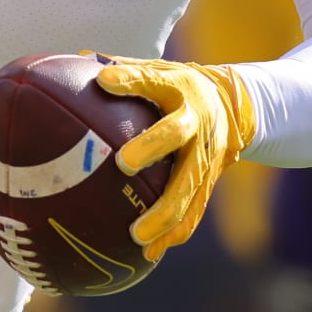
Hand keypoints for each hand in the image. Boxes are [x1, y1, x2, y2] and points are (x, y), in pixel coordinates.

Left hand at [93, 57, 255, 260]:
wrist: (235, 106)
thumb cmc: (178, 87)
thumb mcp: (159, 69)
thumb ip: (123, 69)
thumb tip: (76, 59)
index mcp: (179, 88)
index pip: (153, 79)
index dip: (130, 79)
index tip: (103, 81)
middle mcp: (196, 120)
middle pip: (176, 134)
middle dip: (152, 148)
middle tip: (124, 163)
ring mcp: (207, 153)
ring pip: (188, 184)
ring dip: (165, 211)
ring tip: (137, 235)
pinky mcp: (211, 179)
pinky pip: (195, 209)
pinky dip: (176, 232)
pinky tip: (152, 252)